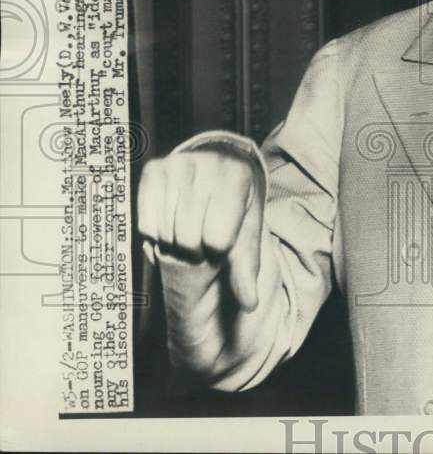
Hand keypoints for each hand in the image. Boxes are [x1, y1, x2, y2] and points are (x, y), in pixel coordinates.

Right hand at [137, 150, 263, 310]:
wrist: (223, 167)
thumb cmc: (238, 204)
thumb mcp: (248, 231)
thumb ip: (246, 268)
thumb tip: (250, 304)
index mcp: (237, 177)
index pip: (218, 240)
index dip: (220, 249)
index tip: (223, 236)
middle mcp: (206, 164)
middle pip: (188, 238)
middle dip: (196, 248)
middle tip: (203, 235)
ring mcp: (177, 164)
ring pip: (164, 233)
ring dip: (175, 242)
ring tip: (190, 226)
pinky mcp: (153, 170)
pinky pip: (146, 225)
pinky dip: (156, 234)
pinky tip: (171, 220)